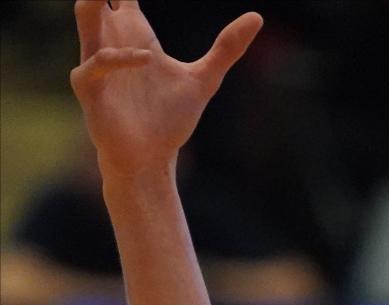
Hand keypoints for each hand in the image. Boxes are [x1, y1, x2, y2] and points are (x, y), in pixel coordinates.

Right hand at [70, 0, 261, 178]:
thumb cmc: (170, 120)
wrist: (152, 159)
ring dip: (94, 1)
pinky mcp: (90, 86)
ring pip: (86, 14)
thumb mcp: (204, 79)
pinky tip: (147, 59)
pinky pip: (99, 60)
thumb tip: (257, 16)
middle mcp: (113, 40)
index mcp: (134, 34)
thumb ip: (227, 48)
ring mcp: (98, 61)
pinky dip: (120, 58)